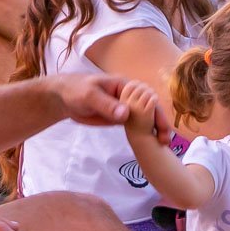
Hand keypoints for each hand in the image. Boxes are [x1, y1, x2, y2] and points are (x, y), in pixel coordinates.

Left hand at [49, 73, 172, 144]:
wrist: (63, 98)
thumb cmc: (76, 90)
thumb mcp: (89, 95)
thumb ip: (107, 105)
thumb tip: (126, 114)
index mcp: (125, 86)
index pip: (147, 98)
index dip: (156, 112)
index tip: (161, 127)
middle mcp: (129, 96)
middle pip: (150, 109)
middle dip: (160, 123)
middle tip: (165, 140)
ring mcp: (125, 108)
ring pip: (145, 119)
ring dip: (154, 130)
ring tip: (162, 144)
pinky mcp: (119, 119)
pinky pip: (135, 125)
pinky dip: (144, 133)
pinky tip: (151, 143)